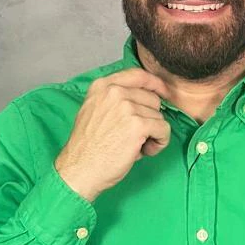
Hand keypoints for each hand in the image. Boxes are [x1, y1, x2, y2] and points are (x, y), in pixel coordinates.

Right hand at [54, 67, 173, 201]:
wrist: (80, 169)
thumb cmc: (88, 146)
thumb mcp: (94, 110)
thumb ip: (115, 99)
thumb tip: (146, 96)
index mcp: (102, 86)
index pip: (138, 75)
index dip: (155, 84)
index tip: (163, 93)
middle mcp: (115, 92)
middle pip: (152, 99)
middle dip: (149, 118)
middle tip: (135, 137)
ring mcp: (127, 107)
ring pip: (159, 116)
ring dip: (153, 134)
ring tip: (135, 147)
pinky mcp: (138, 125)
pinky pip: (164, 129)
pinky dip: (159, 143)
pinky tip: (144, 152)